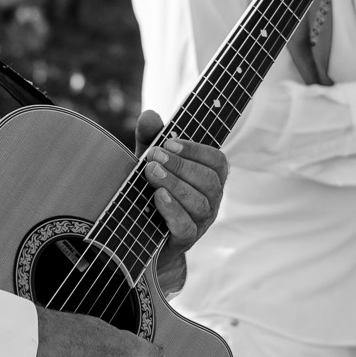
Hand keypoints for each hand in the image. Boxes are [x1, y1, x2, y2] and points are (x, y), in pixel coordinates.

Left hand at [133, 110, 226, 294]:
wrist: (138, 236)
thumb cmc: (151, 192)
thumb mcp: (149, 162)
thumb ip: (149, 138)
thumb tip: (150, 115)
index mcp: (209, 178)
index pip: (217, 161)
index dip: (196, 150)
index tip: (169, 142)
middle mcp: (211, 200)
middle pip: (209, 181)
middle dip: (181, 166)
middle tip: (154, 156)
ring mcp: (200, 222)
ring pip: (200, 203)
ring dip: (175, 184)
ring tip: (151, 173)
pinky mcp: (184, 241)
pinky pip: (186, 226)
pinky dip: (173, 210)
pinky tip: (158, 197)